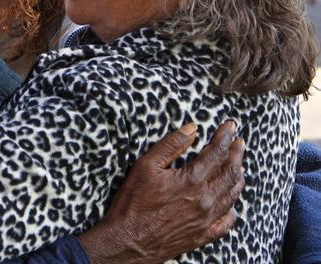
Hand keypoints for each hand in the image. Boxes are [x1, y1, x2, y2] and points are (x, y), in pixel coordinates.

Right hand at [78, 121, 244, 263]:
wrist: (127, 241)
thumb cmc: (133, 203)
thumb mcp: (146, 166)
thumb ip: (171, 145)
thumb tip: (192, 129)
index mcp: (192, 180)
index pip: (217, 152)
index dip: (225, 137)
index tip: (230, 126)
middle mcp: (206, 200)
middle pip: (230, 172)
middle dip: (236, 154)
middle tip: (239, 142)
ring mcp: (207, 220)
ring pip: (232, 195)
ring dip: (237, 177)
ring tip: (238, 165)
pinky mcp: (203, 235)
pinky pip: (227, 221)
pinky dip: (232, 208)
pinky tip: (230, 203)